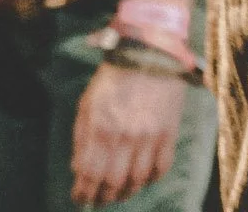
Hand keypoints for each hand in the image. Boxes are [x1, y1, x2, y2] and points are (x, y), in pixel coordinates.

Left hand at [71, 63, 186, 205]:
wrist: (150, 51)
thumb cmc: (114, 78)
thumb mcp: (87, 104)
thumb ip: (81, 138)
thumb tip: (79, 170)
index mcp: (100, 128)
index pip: (89, 176)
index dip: (82, 194)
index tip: (81, 198)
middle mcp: (125, 136)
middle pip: (113, 183)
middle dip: (103, 197)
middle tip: (100, 199)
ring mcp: (149, 135)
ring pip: (137, 180)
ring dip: (127, 192)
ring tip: (121, 193)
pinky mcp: (169, 131)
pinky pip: (161, 167)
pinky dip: (152, 178)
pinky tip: (144, 177)